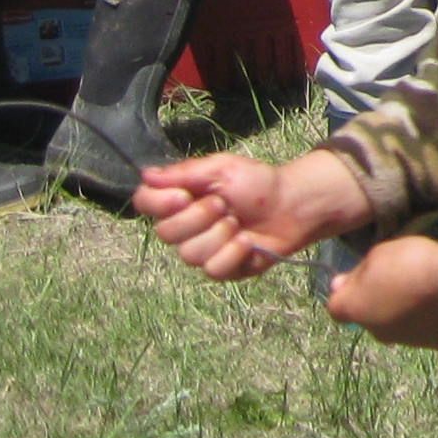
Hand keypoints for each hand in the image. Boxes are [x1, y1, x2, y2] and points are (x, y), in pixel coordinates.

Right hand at [134, 150, 367, 281]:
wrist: (293, 205)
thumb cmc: (258, 183)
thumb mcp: (223, 168)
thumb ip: (184, 172)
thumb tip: (146, 174)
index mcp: (181, 198)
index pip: (145, 203)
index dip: (159, 203)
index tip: (184, 195)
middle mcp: (185, 226)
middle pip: (165, 233)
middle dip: (199, 217)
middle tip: (224, 205)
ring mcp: (202, 249)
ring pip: (189, 254)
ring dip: (220, 234)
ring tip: (239, 222)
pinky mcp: (221, 268)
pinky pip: (213, 268)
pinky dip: (234, 252)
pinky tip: (248, 241)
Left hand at [327, 236, 437, 347]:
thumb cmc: (411, 262)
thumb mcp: (379, 254)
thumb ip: (357, 273)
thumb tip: (337, 286)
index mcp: (355, 309)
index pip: (337, 308)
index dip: (349, 292)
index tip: (365, 277)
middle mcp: (376, 333)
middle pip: (371, 319)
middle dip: (379, 304)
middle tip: (401, 280)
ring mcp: (407, 342)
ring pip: (400, 327)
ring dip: (406, 312)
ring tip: (427, 289)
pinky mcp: (437, 344)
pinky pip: (429, 330)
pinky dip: (432, 319)